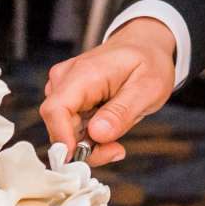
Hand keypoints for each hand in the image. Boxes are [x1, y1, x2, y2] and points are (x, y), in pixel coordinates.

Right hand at [39, 19, 177, 166]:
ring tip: (118, 136)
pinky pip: (70, 125)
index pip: (55, 110)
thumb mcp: (148, 88)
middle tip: (117, 150)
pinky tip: (109, 128)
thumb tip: (97, 134)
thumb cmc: (148, 62)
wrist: (145, 45)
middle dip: (84, 147)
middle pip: (58, 126)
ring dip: (88, 143)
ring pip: (64, 130)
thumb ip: (122, 112)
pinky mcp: (68, 97)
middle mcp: (65, 79)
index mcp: (83, 74)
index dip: (64, 141)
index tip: (84, 160)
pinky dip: (88, 135)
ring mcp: (64, 87)